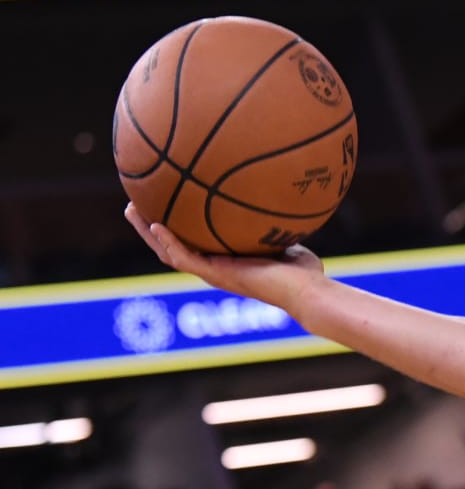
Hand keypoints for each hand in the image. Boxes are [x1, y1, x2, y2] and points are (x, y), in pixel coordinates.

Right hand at [124, 202, 326, 313]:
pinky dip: (168, 242)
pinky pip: (184, 259)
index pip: (192, 244)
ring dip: (148, 233)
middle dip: (150, 226)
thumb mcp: (283, 237)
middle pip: (171, 247)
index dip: (174, 227)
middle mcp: (215, 269)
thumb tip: (275, 196)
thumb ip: (271, 223)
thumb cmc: (305, 272)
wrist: (308, 292)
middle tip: (133, 205)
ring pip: (168, 253)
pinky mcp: (217, 276)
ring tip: (132, 210)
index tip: (161, 205)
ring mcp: (214, 274)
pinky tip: (156, 225)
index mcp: (226, 261)